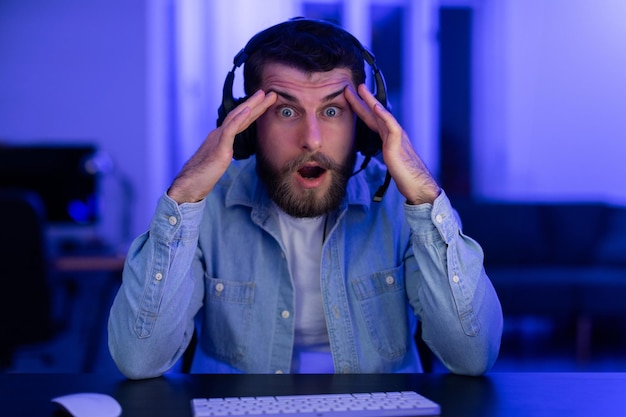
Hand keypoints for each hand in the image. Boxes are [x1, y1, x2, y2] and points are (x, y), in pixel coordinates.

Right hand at [167, 90, 276, 203]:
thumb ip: (224, 152)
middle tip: (270, 92)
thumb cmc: (202, 176)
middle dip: (256, 103)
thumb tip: (229, 151)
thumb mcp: (217, 161)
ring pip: (236, 118)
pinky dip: (239, 119)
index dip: (253, 111)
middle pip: (240, 115)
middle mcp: (219, 134)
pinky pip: (229, 131)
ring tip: (262, 95)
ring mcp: (218, 140)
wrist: (189, 185)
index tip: (264, 102)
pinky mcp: (218, 149)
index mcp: (220, 137)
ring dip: (251, 105)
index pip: (240, 122)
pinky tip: (248, 110)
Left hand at [345, 84, 440, 204]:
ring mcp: (396, 138)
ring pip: (382, 115)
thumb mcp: (390, 160)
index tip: (350, 98)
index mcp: (388, 138)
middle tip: (352, 86)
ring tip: (362, 90)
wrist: (418, 185)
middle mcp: (392, 134)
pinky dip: (384, 116)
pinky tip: (377, 108)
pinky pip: (392, 127)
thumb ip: (384, 151)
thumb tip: (377, 149)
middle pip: (375, 113)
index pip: (372, 120)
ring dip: (371, 101)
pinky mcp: (399, 145)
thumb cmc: (406, 175)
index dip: (360, 109)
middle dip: (362, 99)